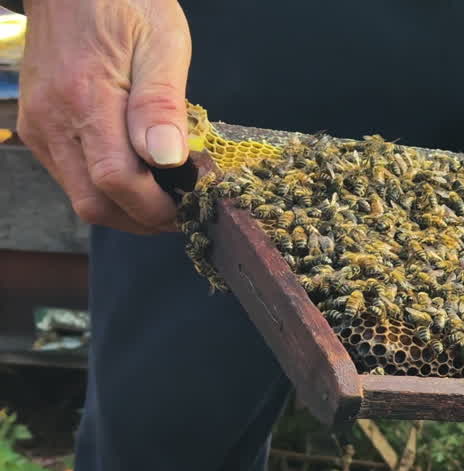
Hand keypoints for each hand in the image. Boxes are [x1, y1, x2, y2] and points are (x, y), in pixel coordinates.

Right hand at [18, 0, 191, 233]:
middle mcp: (53, 120)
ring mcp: (40, 126)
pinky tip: (136, 172)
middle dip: (141, 220)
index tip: (190, 207)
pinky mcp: (37, 127)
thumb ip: (162, 104)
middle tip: (182, 211)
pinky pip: (70, 175)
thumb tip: (167, 158)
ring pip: (80, 196)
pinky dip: (105, 187)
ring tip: (165, 193)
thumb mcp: (162, 44)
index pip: (116, 182)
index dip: (155, 208)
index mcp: (86, 99)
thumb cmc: (125, 5)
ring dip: (124, 207)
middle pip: (94, 204)